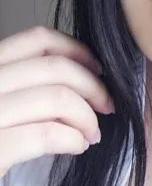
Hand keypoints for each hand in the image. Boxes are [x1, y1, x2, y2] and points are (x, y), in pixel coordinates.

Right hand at [0, 25, 113, 177]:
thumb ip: (26, 84)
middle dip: (93, 86)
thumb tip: (83, 77)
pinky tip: (77, 146)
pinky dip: (73, 139)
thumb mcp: (1, 100)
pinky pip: (47, 134)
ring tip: (91, 134)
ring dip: (86, 116)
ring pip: (57, 98)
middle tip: (107, 106)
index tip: (98, 70)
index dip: (78, 51)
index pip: (38, 38)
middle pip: (55, 67)